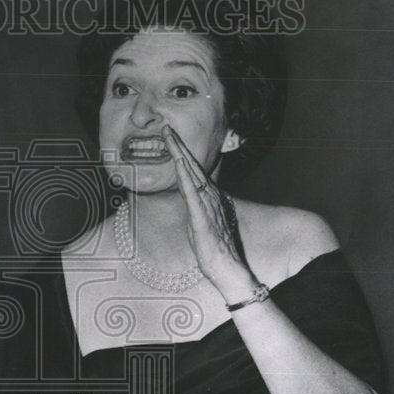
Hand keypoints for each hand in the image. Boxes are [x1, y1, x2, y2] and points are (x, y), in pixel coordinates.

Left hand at [162, 124, 247, 280]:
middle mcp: (208, 197)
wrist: (226, 266)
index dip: (181, 153)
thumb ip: (195, 208)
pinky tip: (179, 165)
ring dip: (180, 155)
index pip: (192, 171)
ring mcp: (206, 205)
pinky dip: (185, 178)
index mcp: (207, 198)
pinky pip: (192, 194)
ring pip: (191, 174)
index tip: (170, 138)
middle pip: (191, 166)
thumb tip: (189, 198)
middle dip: (178, 146)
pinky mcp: (201, 217)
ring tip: (170, 138)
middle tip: (167, 128)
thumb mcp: (200, 222)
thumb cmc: (213, 248)